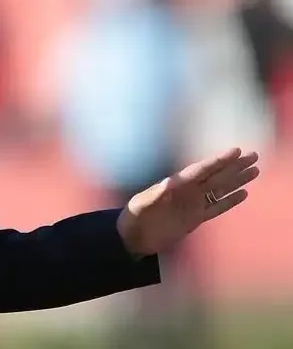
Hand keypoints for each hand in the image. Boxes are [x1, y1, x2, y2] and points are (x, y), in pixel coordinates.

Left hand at [116, 148, 259, 256]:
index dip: (219, 160)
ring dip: (237, 180)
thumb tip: (168, 183)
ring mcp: (193, 204)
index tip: (235, 151)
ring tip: (255, 170)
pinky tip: (243, 193)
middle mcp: (188, 191)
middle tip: (254, 155)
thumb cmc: (134, 218)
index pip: (202, 169)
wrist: (133, 237)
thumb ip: (155, 195)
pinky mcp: (195, 219)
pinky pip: (217, 208)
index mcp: (177, 185)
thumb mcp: (142, 205)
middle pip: (217, 175)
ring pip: (221, 189)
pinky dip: (230, 201)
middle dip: (235, 166)